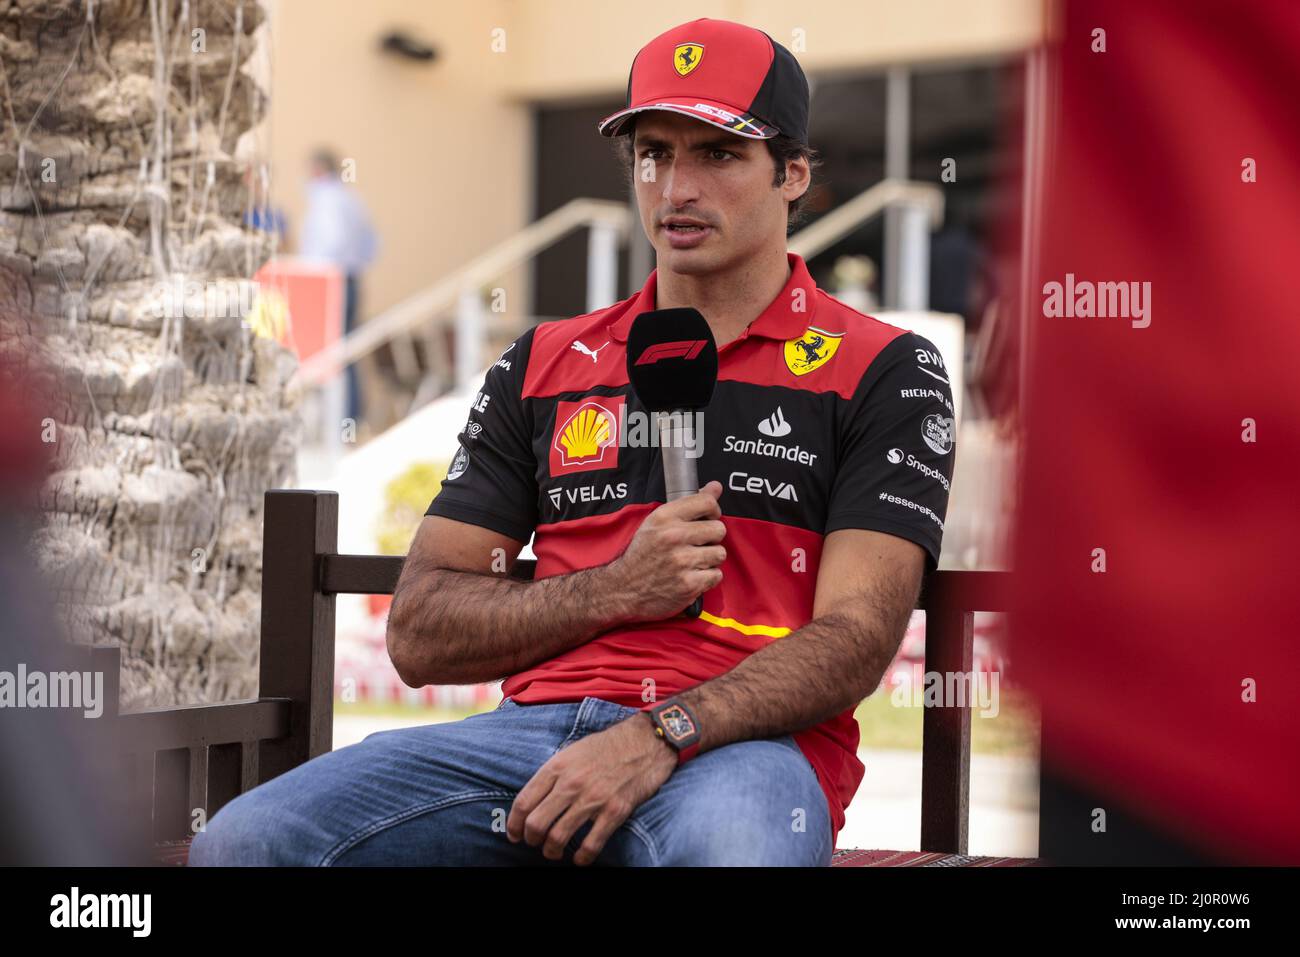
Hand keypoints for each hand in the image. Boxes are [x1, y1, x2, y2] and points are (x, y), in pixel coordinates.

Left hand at [506, 712, 676, 864]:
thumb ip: (554, 772)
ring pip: (558, 837)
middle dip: (531, 839)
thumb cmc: (608, 745)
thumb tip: (536, 797)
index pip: (524, 801)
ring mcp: (593, 798)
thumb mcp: (573, 750)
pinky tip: (580, 859)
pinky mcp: (614, 811)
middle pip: (537, 823)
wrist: (646, 741)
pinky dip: (582, 857)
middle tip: (534, 842)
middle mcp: (572, 783)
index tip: (515, 834)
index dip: (515, 823)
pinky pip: (591, 844)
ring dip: (552, 850)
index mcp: (558, 766)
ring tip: (553, 851)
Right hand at [603, 480, 725, 621]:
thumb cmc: (642, 553)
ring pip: (719, 553)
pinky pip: (716, 575)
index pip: (707, 502)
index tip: (707, 518)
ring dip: (709, 559)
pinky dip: (707, 578)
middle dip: (711, 538)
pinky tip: (691, 576)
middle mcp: (673, 536)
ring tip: (692, 561)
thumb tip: (716, 487)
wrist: (624, 588)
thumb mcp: (657, 522)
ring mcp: (682, 561)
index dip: (713, 511)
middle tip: (697, 544)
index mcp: (664, 517)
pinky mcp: (689, 584)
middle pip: (719, 529)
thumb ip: (688, 504)